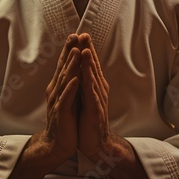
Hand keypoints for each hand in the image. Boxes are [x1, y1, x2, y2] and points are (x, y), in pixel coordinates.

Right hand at [42, 35, 80, 160]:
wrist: (57, 145)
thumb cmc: (65, 121)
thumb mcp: (68, 99)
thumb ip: (70, 84)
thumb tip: (75, 68)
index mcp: (59, 88)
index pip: (64, 65)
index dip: (69, 50)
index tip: (76, 34)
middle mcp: (56, 92)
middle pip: (63, 68)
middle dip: (69, 52)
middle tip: (74, 35)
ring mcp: (58, 102)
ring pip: (64, 81)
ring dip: (70, 66)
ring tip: (76, 52)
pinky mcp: (61, 114)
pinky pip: (66, 99)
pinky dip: (70, 89)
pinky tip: (75, 79)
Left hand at [78, 34, 111, 160]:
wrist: (97, 144)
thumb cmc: (89, 121)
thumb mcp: (85, 99)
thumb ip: (85, 84)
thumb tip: (80, 69)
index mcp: (94, 87)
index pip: (90, 65)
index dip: (85, 49)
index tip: (80, 34)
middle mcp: (98, 90)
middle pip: (93, 67)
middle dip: (88, 50)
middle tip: (84, 34)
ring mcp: (98, 100)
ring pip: (93, 78)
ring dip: (89, 63)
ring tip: (84, 48)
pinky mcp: (95, 111)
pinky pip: (91, 95)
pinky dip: (88, 83)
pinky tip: (85, 75)